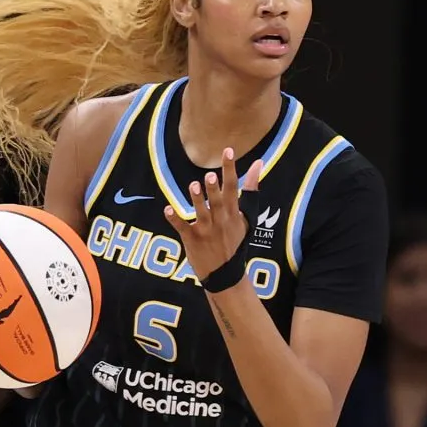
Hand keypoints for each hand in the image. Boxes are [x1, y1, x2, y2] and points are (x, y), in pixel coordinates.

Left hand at [164, 147, 261, 279]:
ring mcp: (206, 231)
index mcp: (233, 213)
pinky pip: (182, 228)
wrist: (226, 274)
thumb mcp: (246, 218)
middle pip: (218, 201)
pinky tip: (167, 210)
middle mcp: (221, 220)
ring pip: (201, 213)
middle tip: (209, 175)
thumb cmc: (235, 240)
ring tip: (193, 185)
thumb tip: (258, 163)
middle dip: (214, 189)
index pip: (233, 188)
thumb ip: (250, 190)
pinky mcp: (192, 240)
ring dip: (197, 200)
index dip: (230, 169)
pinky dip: (175, 219)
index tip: (228, 151)